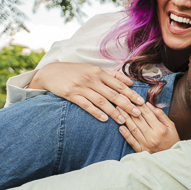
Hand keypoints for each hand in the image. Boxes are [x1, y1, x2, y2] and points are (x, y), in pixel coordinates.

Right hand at [30, 62, 145, 122]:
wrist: (50, 72)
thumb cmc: (74, 71)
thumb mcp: (93, 69)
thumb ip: (112, 75)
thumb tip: (130, 82)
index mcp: (98, 72)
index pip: (118, 84)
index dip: (131, 93)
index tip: (141, 101)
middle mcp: (91, 78)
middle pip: (112, 93)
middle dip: (126, 104)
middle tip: (137, 113)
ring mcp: (81, 86)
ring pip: (101, 100)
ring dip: (113, 111)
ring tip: (122, 120)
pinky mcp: (71, 94)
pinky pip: (86, 105)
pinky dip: (96, 112)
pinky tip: (104, 119)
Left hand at [119, 103, 179, 152]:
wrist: (173, 159)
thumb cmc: (172, 140)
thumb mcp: (171, 126)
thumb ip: (160, 115)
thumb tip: (148, 105)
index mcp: (160, 129)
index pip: (147, 114)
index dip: (139, 105)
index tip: (131, 97)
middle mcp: (152, 137)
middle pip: (138, 120)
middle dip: (129, 109)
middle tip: (121, 100)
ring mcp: (146, 144)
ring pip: (133, 129)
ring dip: (125, 118)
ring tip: (118, 110)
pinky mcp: (141, 151)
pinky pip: (132, 141)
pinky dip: (125, 134)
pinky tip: (120, 127)